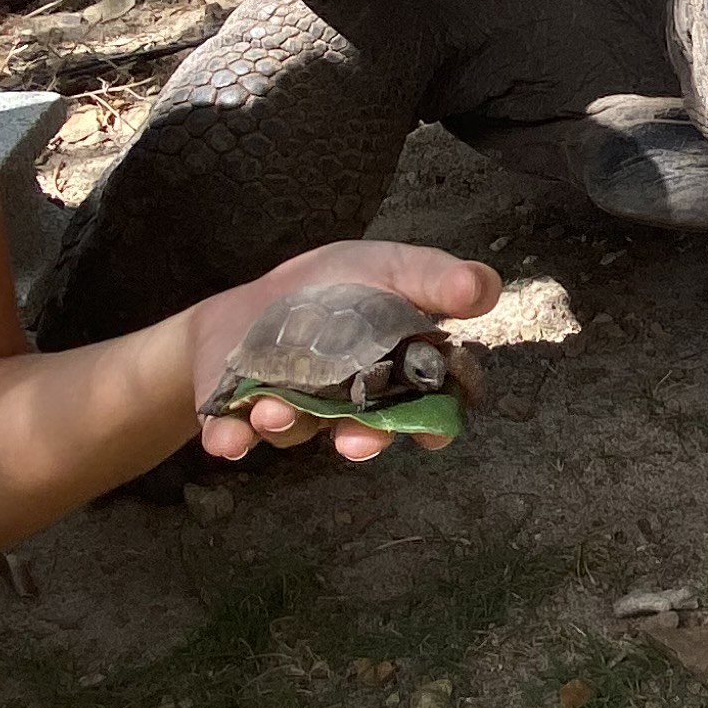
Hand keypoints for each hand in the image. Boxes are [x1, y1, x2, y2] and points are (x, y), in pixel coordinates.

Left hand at [192, 240, 504, 462]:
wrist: (249, 303)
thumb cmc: (332, 288)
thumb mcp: (387, 267)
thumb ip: (434, 280)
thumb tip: (483, 289)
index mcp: (394, 378)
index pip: (425, 409)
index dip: (433, 422)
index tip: (434, 430)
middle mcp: (349, 410)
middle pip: (365, 433)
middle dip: (363, 440)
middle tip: (358, 440)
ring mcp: (295, 418)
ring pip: (298, 431)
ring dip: (287, 425)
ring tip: (271, 413)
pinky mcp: (240, 420)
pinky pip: (235, 436)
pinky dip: (229, 438)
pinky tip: (224, 439)